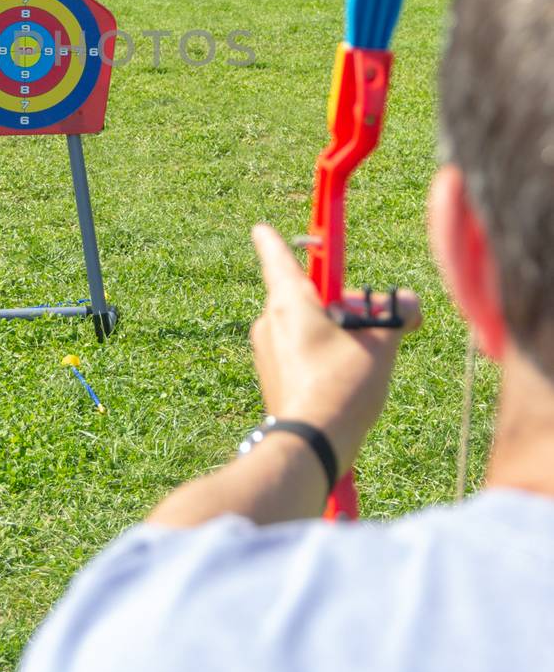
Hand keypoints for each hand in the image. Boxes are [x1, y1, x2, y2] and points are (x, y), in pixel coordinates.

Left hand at [250, 224, 421, 475]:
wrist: (310, 443)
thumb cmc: (341, 386)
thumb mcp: (380, 344)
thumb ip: (395, 316)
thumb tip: (409, 305)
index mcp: (288, 300)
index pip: (277, 255)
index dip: (274, 239)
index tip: (262, 228)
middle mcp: (269, 320)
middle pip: (305, 295)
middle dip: (338, 303)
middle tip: (373, 321)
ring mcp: (266, 350)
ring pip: (304, 325)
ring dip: (333, 331)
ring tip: (364, 357)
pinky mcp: (271, 376)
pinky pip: (298, 351)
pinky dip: (322, 353)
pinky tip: (347, 378)